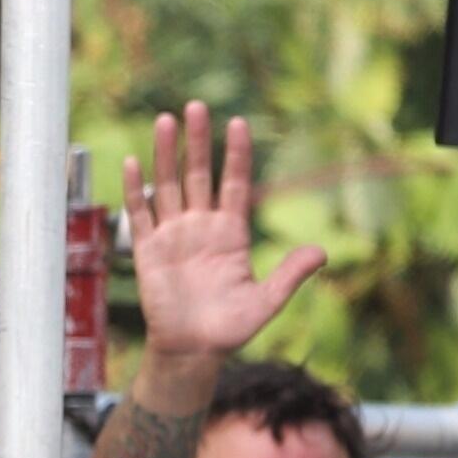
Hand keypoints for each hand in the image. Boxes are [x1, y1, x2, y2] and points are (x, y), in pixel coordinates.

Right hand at [124, 103, 323, 374]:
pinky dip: (137, 188)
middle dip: (198, 141)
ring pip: (169, 184)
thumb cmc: (229, 329)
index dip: (237, 155)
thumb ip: (290, 275)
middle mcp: (201, 226)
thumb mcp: (267, 302)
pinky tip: (135, 161)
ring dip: (167, 154)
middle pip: (199, 174)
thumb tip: (322, 252)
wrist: (192, 351)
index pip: (236, 184)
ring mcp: (173, 234)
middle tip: (197, 106)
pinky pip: (141, 212)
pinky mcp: (148, 249)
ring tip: (166, 120)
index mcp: (232, 233)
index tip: (237, 123)